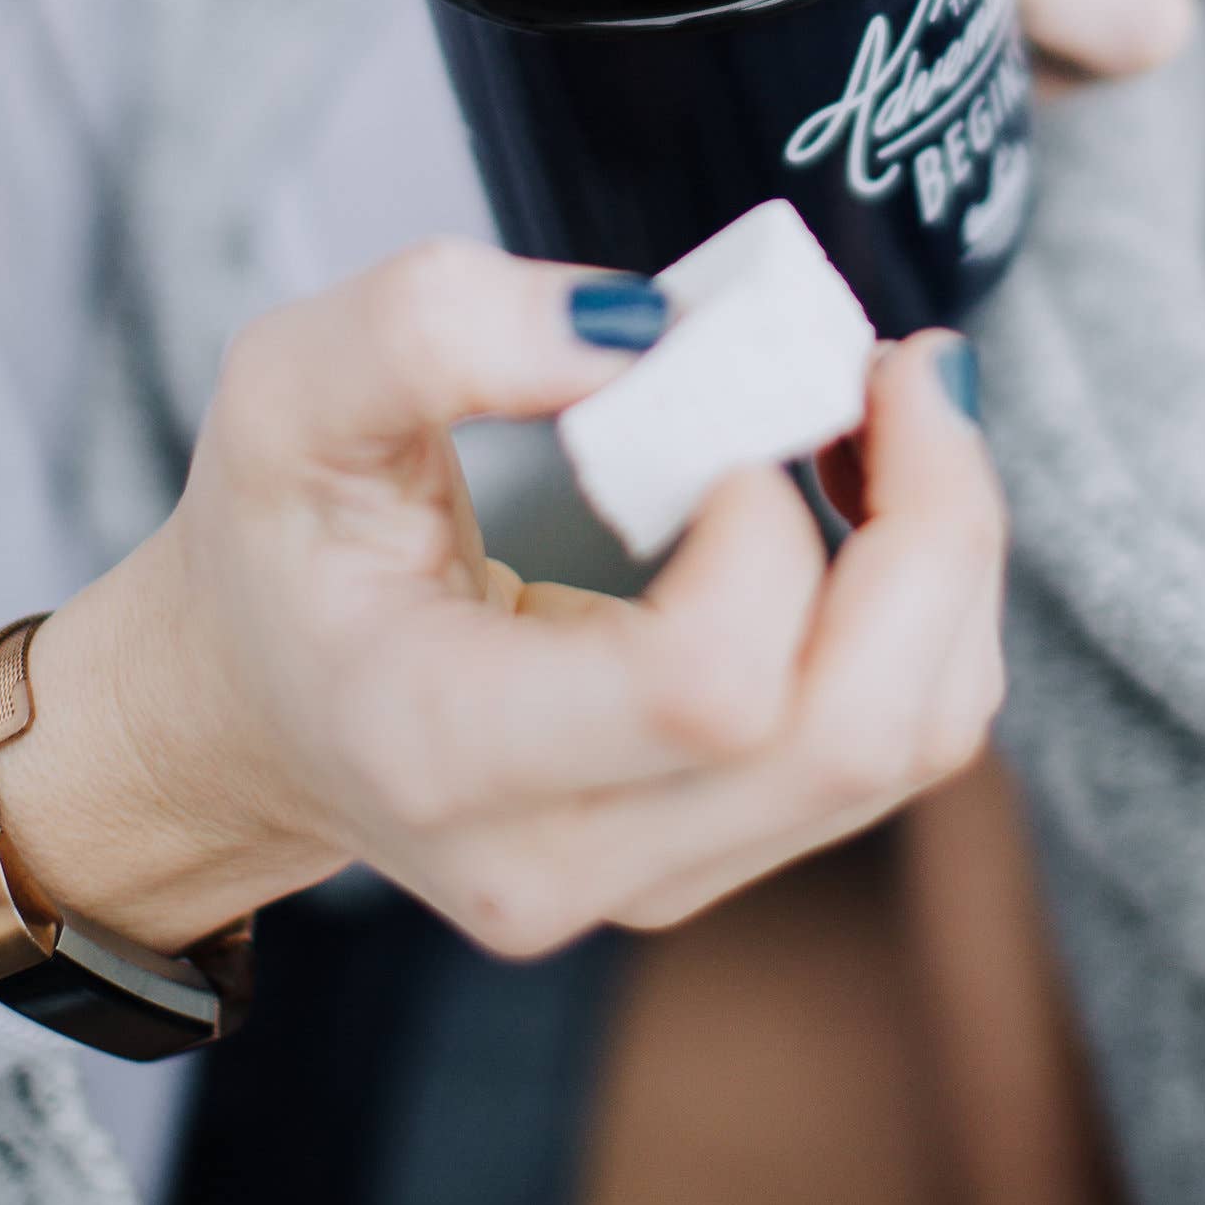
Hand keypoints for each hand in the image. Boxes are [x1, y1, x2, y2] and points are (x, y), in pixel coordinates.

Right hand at [0, 244, 1006, 960]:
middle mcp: (564, 857)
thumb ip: (437, 327)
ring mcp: (658, 877)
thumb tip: (649, 326)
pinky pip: (905, 735)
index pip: (702, 689)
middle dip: (933, 526)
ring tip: (893, 410)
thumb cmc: (279, 544)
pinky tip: (866, 490)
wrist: (254, 704)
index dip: (767, 527)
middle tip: (900, 368)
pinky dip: (930, 598)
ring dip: (950, 554)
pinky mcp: (728, 845)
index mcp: (441, 749)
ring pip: (912, 742)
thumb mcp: (289, 388)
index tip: (731, 400)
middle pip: (853, 735)